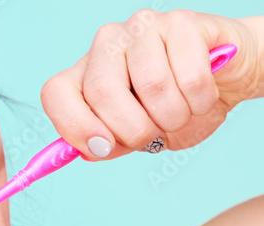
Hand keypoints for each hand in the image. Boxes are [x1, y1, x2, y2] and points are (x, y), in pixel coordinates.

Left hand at [41, 9, 262, 160]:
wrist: (222, 83)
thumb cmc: (173, 108)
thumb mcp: (135, 136)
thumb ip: (108, 144)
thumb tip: (90, 150)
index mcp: (86, 73)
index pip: (55, 93)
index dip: (74, 126)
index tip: (101, 148)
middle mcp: (106, 44)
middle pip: (101, 91)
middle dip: (134, 130)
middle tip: (154, 132)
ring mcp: (140, 28)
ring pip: (151, 86)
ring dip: (173, 117)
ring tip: (181, 112)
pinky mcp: (180, 22)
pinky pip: (189, 78)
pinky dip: (200, 102)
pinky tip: (201, 96)